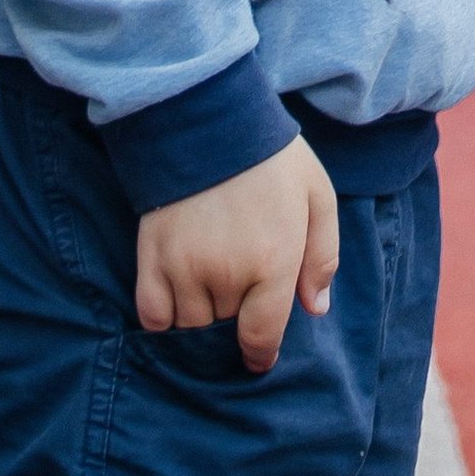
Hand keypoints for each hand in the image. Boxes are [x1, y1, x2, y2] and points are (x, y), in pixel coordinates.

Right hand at [135, 136, 338, 372]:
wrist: (208, 118)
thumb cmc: (271, 158)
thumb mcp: (318, 196)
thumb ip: (323, 256)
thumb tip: (316, 308)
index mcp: (273, 261)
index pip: (261, 336)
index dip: (259, 354)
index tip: (257, 357)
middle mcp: (227, 273)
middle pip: (225, 327)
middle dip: (235, 314)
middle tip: (239, 286)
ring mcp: (184, 268)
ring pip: (189, 326)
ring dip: (201, 314)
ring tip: (210, 284)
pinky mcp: (151, 258)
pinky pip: (152, 315)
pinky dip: (164, 315)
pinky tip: (177, 295)